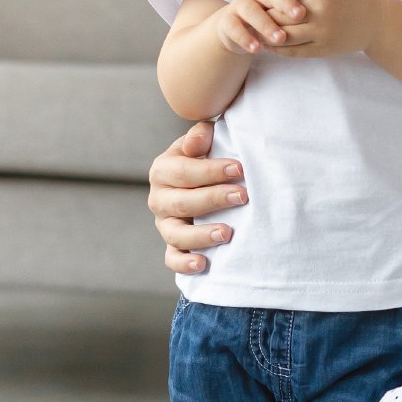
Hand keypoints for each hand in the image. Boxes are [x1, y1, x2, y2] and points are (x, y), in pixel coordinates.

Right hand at [146, 123, 247, 273]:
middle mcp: (159, 199)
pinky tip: (203, 264)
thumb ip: (200, 137)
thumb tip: (198, 140)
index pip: (183, 172)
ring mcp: (164, 225)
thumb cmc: (207, 159)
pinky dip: (184, 263)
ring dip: (201, 235)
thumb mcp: (202, 143)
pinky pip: (172, 259)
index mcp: (163, 171)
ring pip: (175, 234)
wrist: (203, 182)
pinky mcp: (173, 246)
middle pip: (181, 202)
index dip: (210, 170)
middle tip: (243, 196)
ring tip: (228, 233)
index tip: (240, 168)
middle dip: (213, 199)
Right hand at [215, 0, 307, 55]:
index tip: (304, 13)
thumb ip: (292, 12)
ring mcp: (239, 5)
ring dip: (266, 25)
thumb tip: (314, 17)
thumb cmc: (264, 19)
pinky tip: (257, 49)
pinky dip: (246, 39)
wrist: (233, 26)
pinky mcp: (227, 20)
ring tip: (279, 39)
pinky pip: (236, 29)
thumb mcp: (280, 13)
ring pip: (252, 12)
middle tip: (299, 19)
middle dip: (284, 8)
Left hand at [250, 0, 382, 57]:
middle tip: (246, 11)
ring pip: (283, 35)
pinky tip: (266, 44)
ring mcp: (321, 33)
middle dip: (262, 12)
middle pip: (281, 12)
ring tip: (251, 30)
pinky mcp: (322, 49)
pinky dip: (276, 48)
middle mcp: (321, 12)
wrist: (376, 23)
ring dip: (265, 33)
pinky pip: (293, 51)